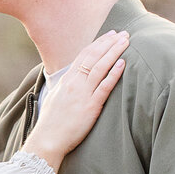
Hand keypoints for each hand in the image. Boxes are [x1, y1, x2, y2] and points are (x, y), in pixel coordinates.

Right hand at [24, 30, 128, 169]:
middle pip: (94, 56)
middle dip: (109, 43)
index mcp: (66, 80)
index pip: (84, 55)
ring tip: (126, 41)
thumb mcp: (55, 98)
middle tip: (123, 33)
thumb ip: (65, 87)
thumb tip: (70, 79)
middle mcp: (74, 83)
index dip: (98, 44)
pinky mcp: (90, 107)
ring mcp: (83, 94)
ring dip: (114, 52)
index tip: (109, 36)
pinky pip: (104, 87)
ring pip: (100, 67)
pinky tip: (123, 63)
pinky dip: (114, 73)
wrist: (47, 140)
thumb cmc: (51, 123)